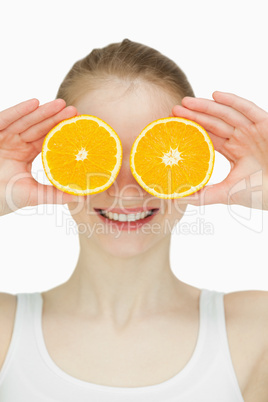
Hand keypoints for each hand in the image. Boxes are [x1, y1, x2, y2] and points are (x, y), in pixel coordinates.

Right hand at [0, 98, 77, 215]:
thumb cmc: (4, 198)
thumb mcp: (33, 195)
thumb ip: (55, 194)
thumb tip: (81, 197)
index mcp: (25, 154)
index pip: (46, 139)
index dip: (61, 131)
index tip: (77, 125)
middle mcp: (15, 143)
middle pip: (38, 127)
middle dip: (55, 117)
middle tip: (74, 110)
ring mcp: (3, 137)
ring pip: (25, 120)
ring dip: (42, 111)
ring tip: (61, 104)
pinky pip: (5, 119)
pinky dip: (18, 111)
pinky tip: (34, 103)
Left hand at [172, 92, 267, 209]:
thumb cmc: (262, 193)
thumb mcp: (228, 194)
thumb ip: (204, 196)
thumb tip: (179, 198)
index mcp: (234, 151)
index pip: (209, 136)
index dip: (192, 129)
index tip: (174, 126)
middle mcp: (242, 138)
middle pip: (214, 122)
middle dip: (194, 115)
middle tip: (175, 110)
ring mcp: (254, 130)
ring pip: (226, 114)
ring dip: (206, 106)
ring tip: (186, 102)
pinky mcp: (266, 124)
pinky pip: (248, 109)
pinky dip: (233, 101)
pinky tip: (215, 95)